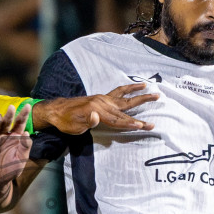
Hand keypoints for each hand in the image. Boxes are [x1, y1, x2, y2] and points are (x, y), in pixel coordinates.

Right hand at [0, 106, 31, 209]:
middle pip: (6, 124)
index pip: (19, 125)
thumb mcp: (21, 159)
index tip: (26, 106)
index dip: (22, 116)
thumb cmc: (11, 169)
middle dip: (8, 116)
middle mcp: (2, 138)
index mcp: (13, 138)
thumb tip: (27, 133)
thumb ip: (25, 147)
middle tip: (11, 107)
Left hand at [33, 83, 158, 135]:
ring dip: (138, 93)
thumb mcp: (75, 126)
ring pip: (124, 96)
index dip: (132, 123)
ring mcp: (102, 98)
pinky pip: (118, 92)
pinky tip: (135, 86)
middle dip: (142, 103)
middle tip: (157, 99)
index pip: (118, 119)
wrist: (56, 110)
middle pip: (126, 106)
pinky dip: (128, 88)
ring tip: (151, 89)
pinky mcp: (101, 98)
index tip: (144, 125)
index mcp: (98, 110)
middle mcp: (102, 102)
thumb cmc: (66, 122)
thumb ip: (87, 122)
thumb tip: (95, 117)